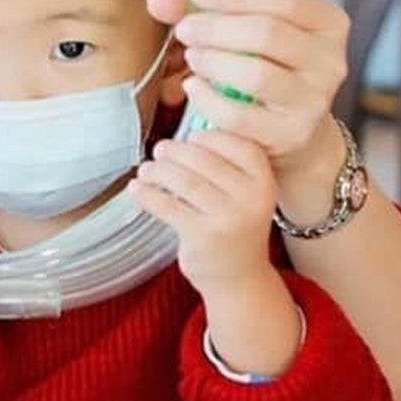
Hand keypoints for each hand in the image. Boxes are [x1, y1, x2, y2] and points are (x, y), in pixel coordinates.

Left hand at [129, 129, 277, 296]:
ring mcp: (229, 218)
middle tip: (159, 151)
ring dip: (157, 170)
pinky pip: (166, 205)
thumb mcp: (243, 192)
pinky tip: (137, 189)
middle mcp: (251, 197)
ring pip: (183, 180)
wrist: (238, 277)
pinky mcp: (204, 236)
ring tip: (146, 170)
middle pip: (202, 159)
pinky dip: (146, 193)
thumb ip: (225, 162)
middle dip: (174, 151)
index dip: (206, 136)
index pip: (234, 142)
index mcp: (264, 180)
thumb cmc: (233, 224)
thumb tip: (186, 123)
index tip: (188, 138)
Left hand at [147, 0, 348, 179]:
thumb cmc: (262, 59)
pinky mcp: (291, 132)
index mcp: (327, 21)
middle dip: (215, 28)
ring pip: (255, 74)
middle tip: (184, 29)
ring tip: (191, 56)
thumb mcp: (238, 21)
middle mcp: (330, 60)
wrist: (289, 125)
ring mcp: (314, 100)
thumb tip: (158, 0)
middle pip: (267, 33)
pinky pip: (239, 114)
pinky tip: (193, 86)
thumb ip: (195, 4)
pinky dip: (207, 98)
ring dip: (212, 61)